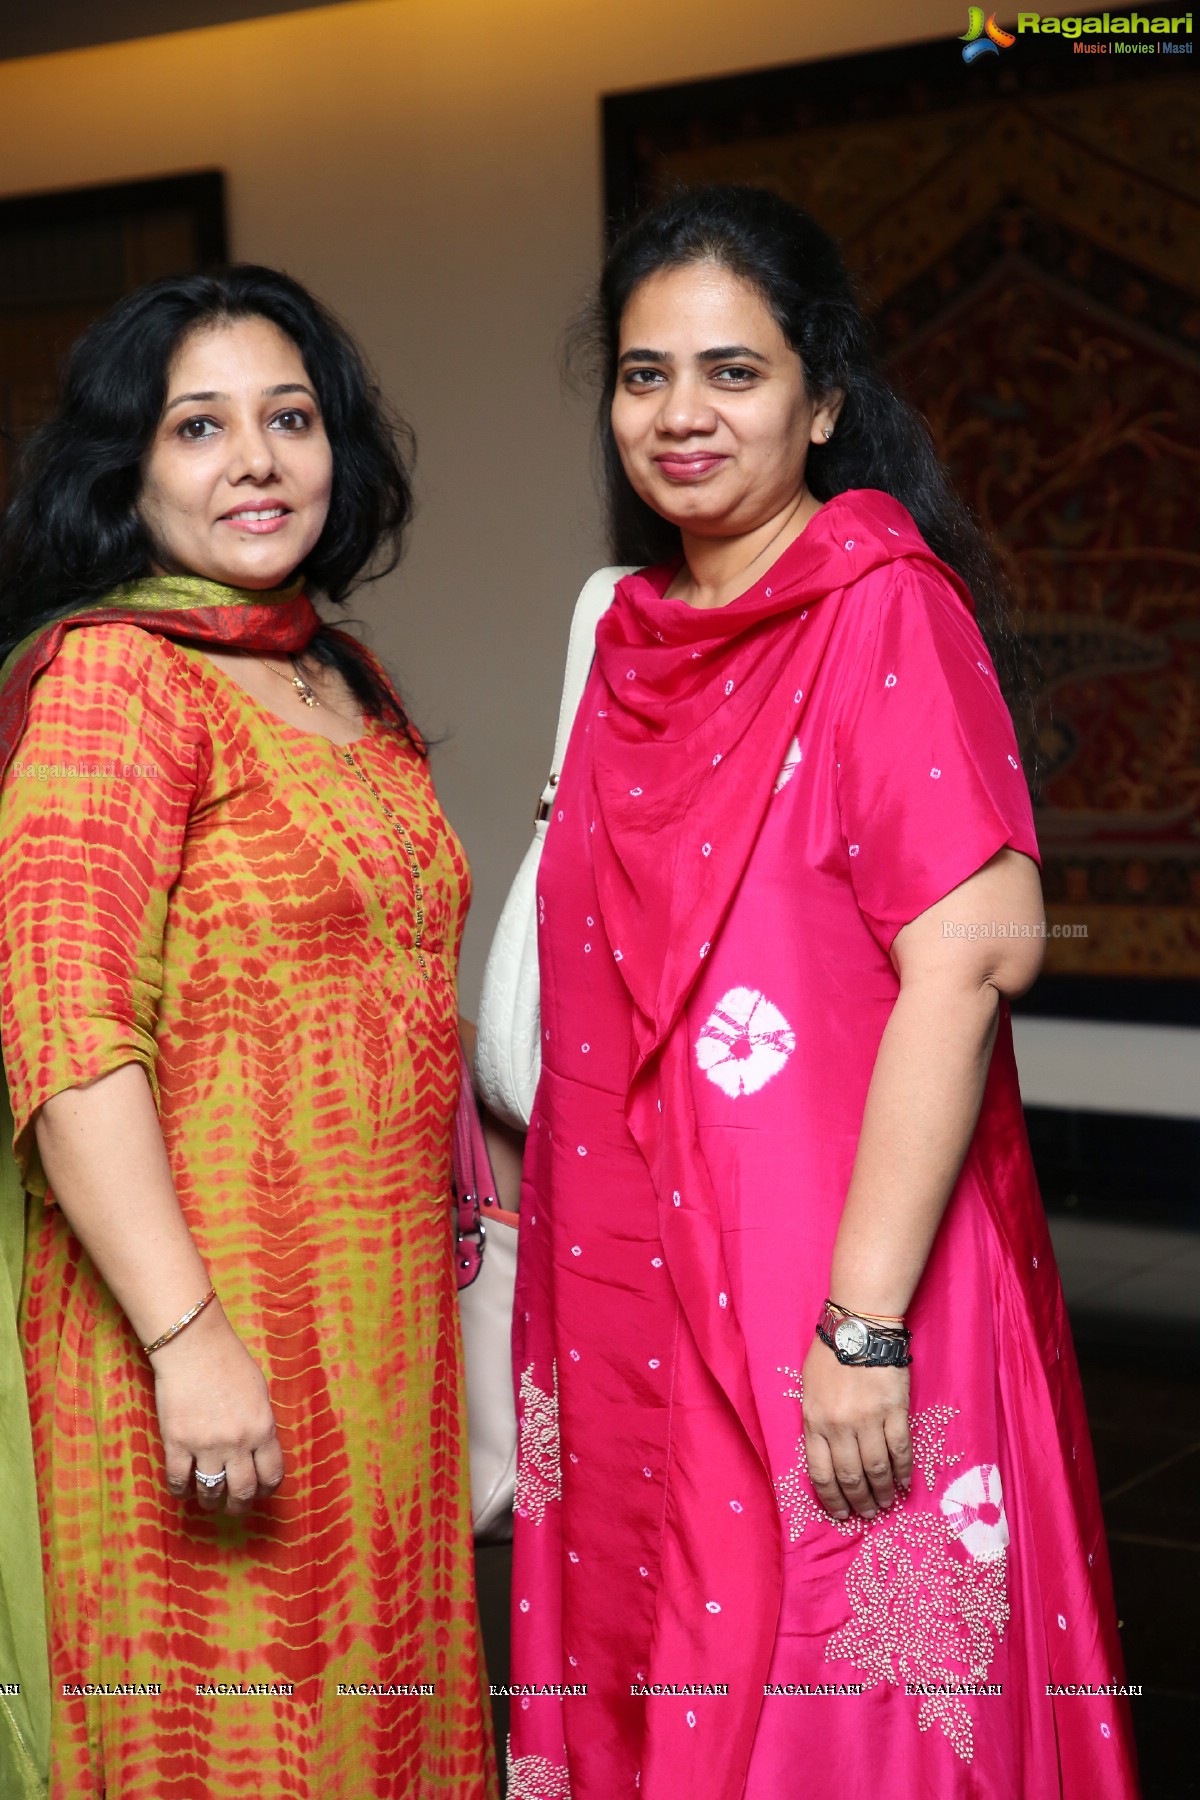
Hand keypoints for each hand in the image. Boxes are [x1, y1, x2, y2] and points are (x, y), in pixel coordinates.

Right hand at [149, 1301, 283, 1515]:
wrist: (193, 1347)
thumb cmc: (230, 1362)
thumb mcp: (259, 1393)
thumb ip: (260, 1424)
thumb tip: (259, 1450)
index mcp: (263, 1428)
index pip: (272, 1475)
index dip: (268, 1489)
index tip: (261, 1490)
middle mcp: (237, 1442)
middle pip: (243, 1491)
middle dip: (240, 1504)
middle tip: (235, 1506)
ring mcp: (205, 1446)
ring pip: (211, 1492)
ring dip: (212, 1502)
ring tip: (210, 1501)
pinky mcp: (177, 1443)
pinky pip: (179, 1481)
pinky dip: (182, 1492)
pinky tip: (184, 1490)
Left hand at [799, 1333, 912, 1520]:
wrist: (859, 1325)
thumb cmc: (830, 1354)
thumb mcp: (808, 1389)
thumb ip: (815, 1422)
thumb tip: (825, 1456)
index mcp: (814, 1421)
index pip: (820, 1473)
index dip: (831, 1499)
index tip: (840, 1513)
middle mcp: (839, 1425)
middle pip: (850, 1477)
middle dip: (859, 1501)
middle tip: (867, 1514)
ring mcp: (868, 1419)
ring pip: (876, 1469)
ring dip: (883, 1492)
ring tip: (886, 1504)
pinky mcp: (894, 1411)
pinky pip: (900, 1450)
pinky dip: (903, 1472)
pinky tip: (905, 1484)